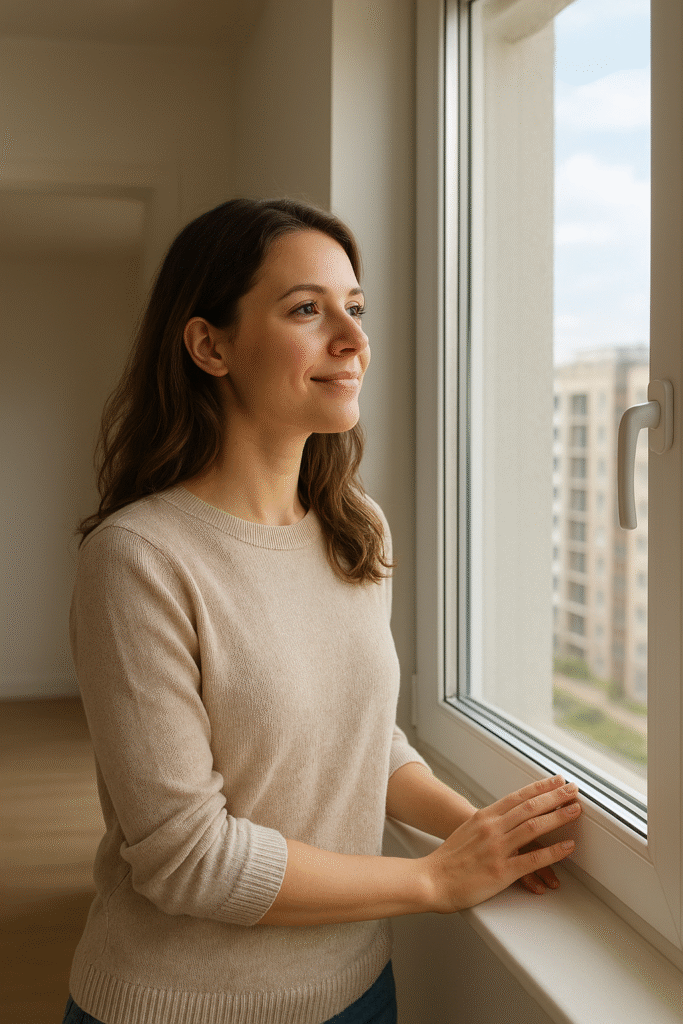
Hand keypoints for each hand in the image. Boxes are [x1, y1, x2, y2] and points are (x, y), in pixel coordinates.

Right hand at [421, 775, 580, 913]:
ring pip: (534, 827)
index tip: (556, 781)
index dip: (540, 787)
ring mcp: (498, 849)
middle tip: (574, 790)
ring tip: (576, 811)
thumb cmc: (448, 858)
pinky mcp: (502, 871)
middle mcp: (492, 828)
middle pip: (529, 807)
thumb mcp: (468, 830)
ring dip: (558, 817)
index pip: (517, 796)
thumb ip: (488, 823)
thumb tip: (506, 818)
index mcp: (484, 817)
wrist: (431, 879)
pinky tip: (568, 847)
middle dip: (555, 796)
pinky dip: (553, 852)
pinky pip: (532, 859)